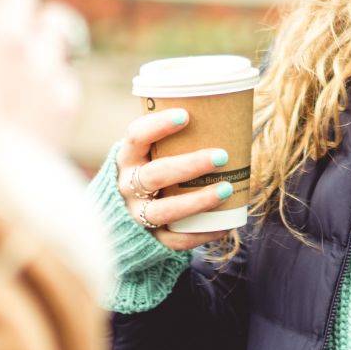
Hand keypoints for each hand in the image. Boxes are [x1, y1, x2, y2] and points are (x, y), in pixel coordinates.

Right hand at [112, 110, 239, 252]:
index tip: (186, 115)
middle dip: (189, 165)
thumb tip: (230, 110)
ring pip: (164, 210)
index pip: (136, 137)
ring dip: (197, 200)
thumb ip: (178, 138)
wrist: (121, 217)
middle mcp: (127, 186)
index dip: (157, 125)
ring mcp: (136, 214)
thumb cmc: (151, 170)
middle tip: (222, 155)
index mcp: (128, 158)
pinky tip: (225, 226)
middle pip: (154, 175)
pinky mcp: (149, 239)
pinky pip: (175, 239)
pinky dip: (201, 234)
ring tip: (226, 189)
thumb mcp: (153, 152)